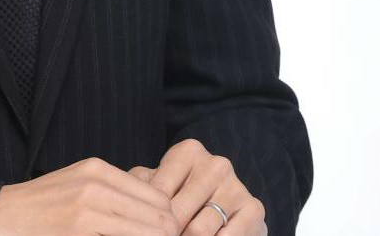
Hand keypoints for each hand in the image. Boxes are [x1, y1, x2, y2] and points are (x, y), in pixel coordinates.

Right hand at [0, 156, 180, 234]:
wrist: (3, 217)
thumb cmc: (45, 206)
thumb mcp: (80, 184)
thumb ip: (116, 191)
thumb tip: (160, 209)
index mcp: (98, 169)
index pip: (157, 196)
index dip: (168, 222)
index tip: (166, 234)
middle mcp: (96, 184)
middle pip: (159, 217)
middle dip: (166, 234)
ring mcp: (87, 210)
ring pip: (149, 231)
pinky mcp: (79, 231)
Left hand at [129, 139, 266, 234]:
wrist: (227, 207)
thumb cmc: (182, 195)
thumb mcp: (160, 184)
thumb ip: (140, 185)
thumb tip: (124, 196)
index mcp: (189, 151)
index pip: (159, 191)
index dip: (146, 216)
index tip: (138, 227)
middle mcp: (216, 164)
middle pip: (178, 213)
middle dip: (165, 232)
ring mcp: (236, 186)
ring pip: (201, 230)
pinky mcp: (254, 209)